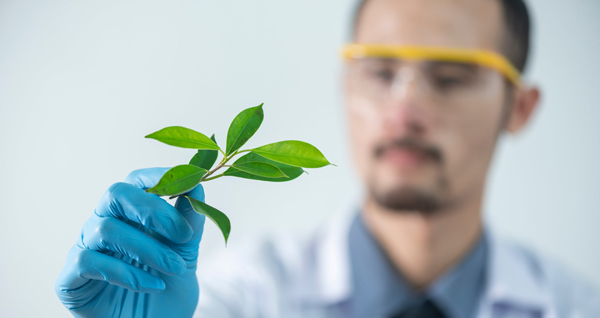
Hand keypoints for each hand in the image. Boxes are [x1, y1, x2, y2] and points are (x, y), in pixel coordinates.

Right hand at [55, 168, 205, 317]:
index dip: (159, 177)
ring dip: (148, 249)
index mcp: (130, 213)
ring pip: (106, 229)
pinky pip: (89, 261)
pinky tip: (152, 286)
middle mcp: (104, 223)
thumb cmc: (167, 287)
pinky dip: (126, 273)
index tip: (189, 184)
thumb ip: (190, 223)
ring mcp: (85, 248)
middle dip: (152, 209)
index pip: (136, 181)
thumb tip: (197, 184)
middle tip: (182, 233)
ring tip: (175, 269)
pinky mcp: (70, 277)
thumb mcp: (186, 254)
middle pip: (115, 194)